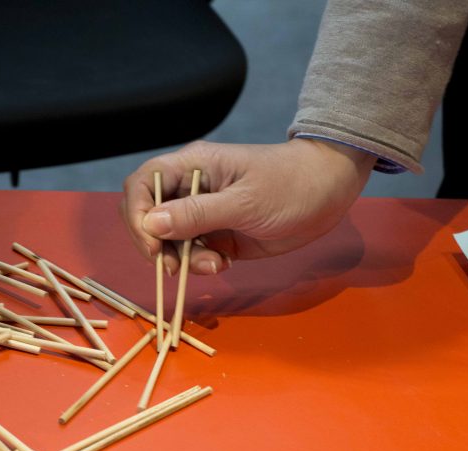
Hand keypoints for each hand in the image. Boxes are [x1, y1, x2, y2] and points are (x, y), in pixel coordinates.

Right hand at [120, 138, 375, 274]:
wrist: (330, 191)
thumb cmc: (291, 184)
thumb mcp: (245, 202)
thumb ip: (197, 214)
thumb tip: (150, 224)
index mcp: (192, 167)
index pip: (142, 184)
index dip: (137, 215)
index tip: (154, 245)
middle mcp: (189, 188)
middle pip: (146, 216)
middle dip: (155, 245)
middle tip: (174, 267)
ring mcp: (202, 213)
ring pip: (168, 240)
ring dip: (182, 259)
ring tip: (214, 265)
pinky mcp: (216, 234)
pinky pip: (192, 253)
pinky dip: (200, 264)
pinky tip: (223, 263)